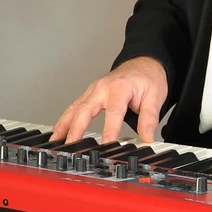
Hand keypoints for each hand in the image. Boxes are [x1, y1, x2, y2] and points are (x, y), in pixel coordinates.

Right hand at [50, 57, 166, 144]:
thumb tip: (147, 139)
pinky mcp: (90, 94)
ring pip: (75, 108)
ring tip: (56, 142)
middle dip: (76, 129)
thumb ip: (149, 120)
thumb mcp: (155, 98)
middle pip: (85, 109)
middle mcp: (103, 88)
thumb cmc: (148, 79)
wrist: (144, 63)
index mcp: (120, 88)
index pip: (113, 113)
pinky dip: (65, 120)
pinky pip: (74, 107)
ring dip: (64, 125)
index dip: (109, 132)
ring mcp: (94, 90)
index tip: (106, 148)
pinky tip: (58, 132)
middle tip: (71, 147)